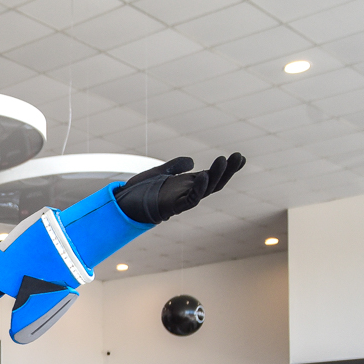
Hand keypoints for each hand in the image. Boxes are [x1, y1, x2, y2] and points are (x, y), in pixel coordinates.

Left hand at [113, 154, 244, 223]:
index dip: (226, 168)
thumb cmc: (140, 190)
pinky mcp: (172, 207)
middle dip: (227, 171)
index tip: (240, 156)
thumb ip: (176, 166)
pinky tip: (203, 174)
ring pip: (205, 190)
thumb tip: (192, 161)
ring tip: (223, 160)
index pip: (213, 176)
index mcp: (187, 185)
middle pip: (214, 183)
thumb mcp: (160, 172)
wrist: (123, 203)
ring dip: (216, 175)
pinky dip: (198, 188)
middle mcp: (187, 193)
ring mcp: (181, 200)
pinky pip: (190, 199)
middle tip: (238, 156)